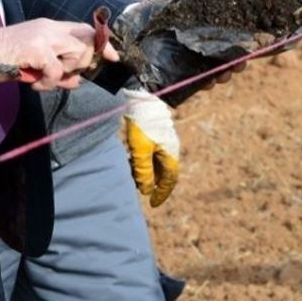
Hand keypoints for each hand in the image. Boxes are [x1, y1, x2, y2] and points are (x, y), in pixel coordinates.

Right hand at [0, 19, 118, 91]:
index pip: (85, 29)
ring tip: (43, 79)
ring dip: (64, 74)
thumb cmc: (5, 58)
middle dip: (82, 65)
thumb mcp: (35, 60)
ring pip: (76, 55)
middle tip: (64, 77)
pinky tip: (34, 82)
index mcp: (50, 27)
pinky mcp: (37, 49)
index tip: (113, 57)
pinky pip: (57, 71)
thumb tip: (77, 81)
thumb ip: (58, 67)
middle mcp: (50, 28)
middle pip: (86, 43)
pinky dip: (48, 83)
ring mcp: (44, 37)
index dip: (102, 42)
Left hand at [123, 88, 179, 206]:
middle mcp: (170, 148)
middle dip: (150, 181)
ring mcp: (163, 141)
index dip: (162, 193)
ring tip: (131, 172)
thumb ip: (143, 171)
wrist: (140, 98)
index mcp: (171, 153)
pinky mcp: (155, 135)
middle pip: (162, 172)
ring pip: (155, 162)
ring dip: (144, 170)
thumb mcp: (140, 150)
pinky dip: (142, 160)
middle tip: (137, 186)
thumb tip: (145, 190)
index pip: (169, 180)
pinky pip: (150, 153)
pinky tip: (130, 159)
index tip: (152, 203)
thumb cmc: (141, 124)